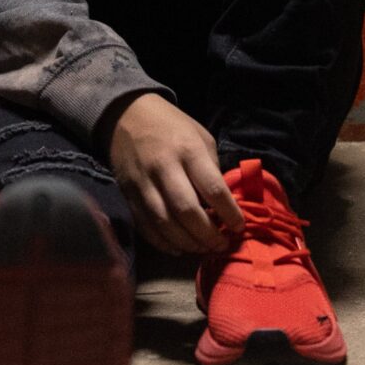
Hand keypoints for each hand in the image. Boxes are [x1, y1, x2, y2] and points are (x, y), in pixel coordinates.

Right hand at [105, 94, 242, 257]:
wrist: (126, 114)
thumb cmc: (171, 125)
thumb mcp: (200, 136)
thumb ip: (210, 168)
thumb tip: (221, 204)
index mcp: (188, 150)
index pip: (212, 188)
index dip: (229, 213)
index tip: (239, 227)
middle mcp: (164, 167)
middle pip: (187, 211)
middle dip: (207, 235)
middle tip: (221, 245)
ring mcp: (143, 183)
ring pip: (165, 223)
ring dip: (187, 243)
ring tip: (203, 249)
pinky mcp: (128, 194)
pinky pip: (145, 226)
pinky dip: (163, 243)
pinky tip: (179, 248)